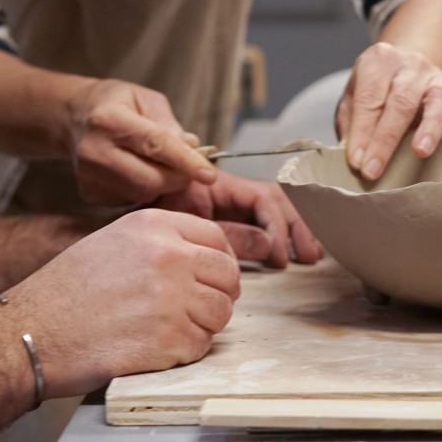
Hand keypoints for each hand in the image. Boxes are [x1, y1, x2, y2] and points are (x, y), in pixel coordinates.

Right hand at [6, 208, 239, 396]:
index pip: (216, 239)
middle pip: (228, 276)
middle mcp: (168, 255)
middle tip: (193, 309)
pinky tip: (153, 346)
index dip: (218, 262)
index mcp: (153, 226)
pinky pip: (201, 345)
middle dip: (216, 295)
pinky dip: (184, 352)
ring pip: (221, 313)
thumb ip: (158, 242)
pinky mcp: (169, 339)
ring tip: (167, 329)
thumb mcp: (112, 241)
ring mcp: (172, 297)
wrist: (32, 331)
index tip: (211, 277)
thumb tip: (199, 258)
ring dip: (202, 325)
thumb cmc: (64, 291)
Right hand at [65, 79, 216, 205]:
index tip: (209, 174)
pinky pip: (129, 200)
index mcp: (110, 119)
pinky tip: (137, 170)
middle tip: (191, 168)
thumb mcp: (146, 100)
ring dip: (162, 184)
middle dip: (179, 178)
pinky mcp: (89, 192)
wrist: (74, 117)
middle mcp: (95, 149)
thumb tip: (193, 148)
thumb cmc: (115, 103)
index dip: (186, 161)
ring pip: (142, 194)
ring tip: (159, 164)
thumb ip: (170, 125)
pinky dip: (143, 189)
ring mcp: (89, 175)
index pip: (155, 144)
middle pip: (150, 179)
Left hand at [154, 171, 324, 267]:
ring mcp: (229, 201)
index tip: (279, 255)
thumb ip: (226, 233)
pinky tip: (293, 251)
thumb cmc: (150, 216)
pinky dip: (280, 233)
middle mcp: (228, 189)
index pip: (260, 197)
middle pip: (276, 199)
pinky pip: (261, 219)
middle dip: (296, 226)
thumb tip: (267, 243)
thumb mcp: (185, 224)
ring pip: (274, 207)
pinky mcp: (228, 215)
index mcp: (217, 185)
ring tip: (310, 255)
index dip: (275, 225)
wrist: (131, 210)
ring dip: (295, 229)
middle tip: (309, 256)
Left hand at [337, 42, 441, 180]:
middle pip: (398, 103)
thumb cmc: (374, 90)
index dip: (361, 132)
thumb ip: (352, 124)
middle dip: (385, 140)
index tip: (356, 162)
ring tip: (422, 150)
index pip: (368, 99)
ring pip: (436, 102)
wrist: (402, 64)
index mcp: (377, 61)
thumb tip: (352, 158)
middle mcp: (409, 65)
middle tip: (373, 170)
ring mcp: (435, 78)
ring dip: (429, 129)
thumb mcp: (353, 98)